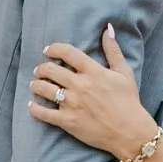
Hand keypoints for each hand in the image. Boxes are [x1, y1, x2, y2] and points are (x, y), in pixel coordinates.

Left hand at [28, 27, 155, 161]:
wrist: (130, 132)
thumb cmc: (129, 101)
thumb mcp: (124, 73)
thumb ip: (113, 50)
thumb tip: (108, 29)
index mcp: (93, 72)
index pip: (67, 53)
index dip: (54, 48)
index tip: (48, 50)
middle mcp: (80, 85)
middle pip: (51, 70)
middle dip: (41, 68)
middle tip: (40, 70)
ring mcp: (72, 104)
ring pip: (44, 89)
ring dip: (36, 85)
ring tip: (35, 84)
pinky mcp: (68, 121)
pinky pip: (44, 114)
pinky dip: (35, 109)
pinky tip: (32, 105)